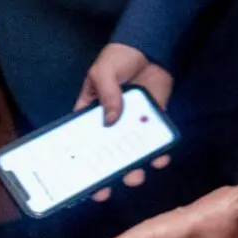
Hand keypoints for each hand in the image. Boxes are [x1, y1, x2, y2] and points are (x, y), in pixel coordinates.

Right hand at [75, 42, 174, 200]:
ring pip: (132, 152)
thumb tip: (110, 121)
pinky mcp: (154, 120)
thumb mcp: (104, 72)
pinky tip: (160, 157)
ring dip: (133, 167)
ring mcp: (133, 124)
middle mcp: (111, 124)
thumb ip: (107, 95)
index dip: (78, 162)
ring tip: (135, 176)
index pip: (81, 141)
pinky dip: (158, 151)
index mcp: (91, 114)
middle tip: (105, 190)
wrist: (151, 47)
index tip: (77, 181)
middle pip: (106, 154)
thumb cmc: (119, 58)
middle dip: (105, 174)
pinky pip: (156, 140)